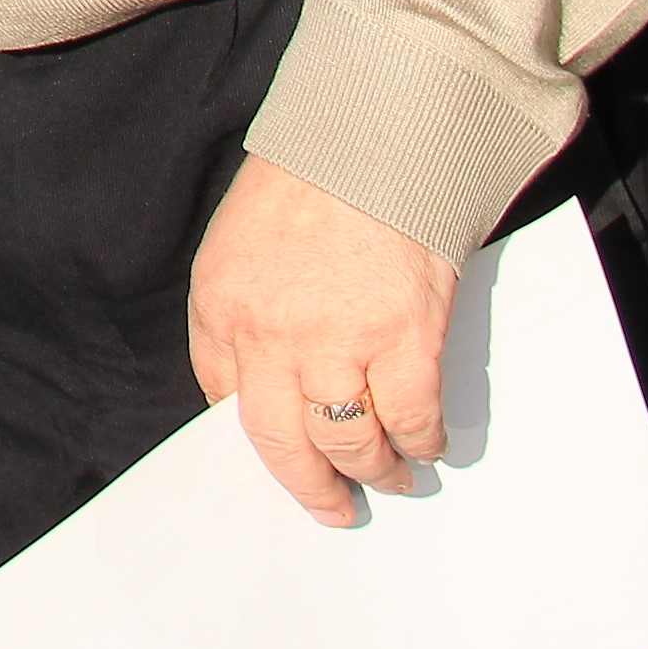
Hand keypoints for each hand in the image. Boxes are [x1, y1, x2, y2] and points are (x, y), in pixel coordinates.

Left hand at [189, 156, 463, 522]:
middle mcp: (271, 335)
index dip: (257, 444)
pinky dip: (420, 443)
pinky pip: (411, 420)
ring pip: (349, 443)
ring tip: (389, 479)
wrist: (372, 139)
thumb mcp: (236, 247)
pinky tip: (426, 446)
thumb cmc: (306, 187)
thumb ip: (241, 317)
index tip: (282, 465)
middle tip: (333, 510)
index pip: (227, 403)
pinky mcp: (405, 339)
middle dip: (309, 487)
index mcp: (221, 308)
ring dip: (372, 472)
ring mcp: (339, 341)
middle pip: (281, 443)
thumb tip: (259, 390)